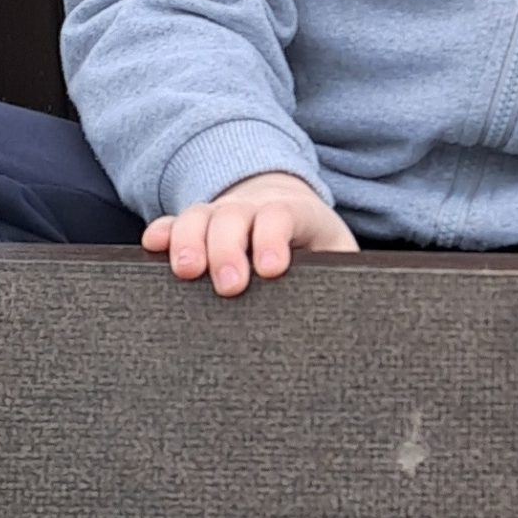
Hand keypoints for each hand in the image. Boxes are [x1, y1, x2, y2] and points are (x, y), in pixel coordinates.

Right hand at [142, 171, 357, 295]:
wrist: (287, 207)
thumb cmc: (316, 245)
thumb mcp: (337, 252)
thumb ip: (345, 271)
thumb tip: (366, 310)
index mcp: (294, 212)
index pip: (281, 215)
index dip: (273, 238)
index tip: (271, 270)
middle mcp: (252, 208)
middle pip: (234, 215)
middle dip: (229, 247)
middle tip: (230, 285)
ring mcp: (220, 214)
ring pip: (199, 215)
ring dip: (190, 240)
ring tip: (187, 272)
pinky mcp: (195, 226)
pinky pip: (172, 222)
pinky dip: (161, 232)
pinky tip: (152, 247)